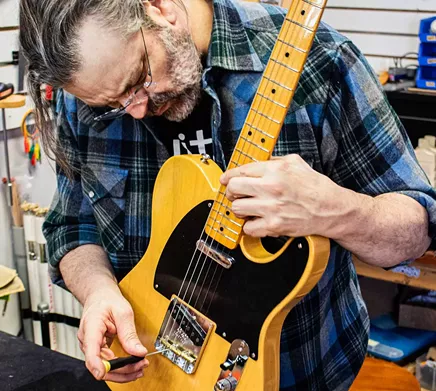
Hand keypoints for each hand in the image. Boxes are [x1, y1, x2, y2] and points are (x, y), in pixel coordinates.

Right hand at [78, 287, 148, 382]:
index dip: (96, 365)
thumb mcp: (123, 312)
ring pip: (104, 367)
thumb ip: (129, 334)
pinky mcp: (97, 349)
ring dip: (122, 371)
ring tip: (140, 367)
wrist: (100, 296)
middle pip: (100, 364)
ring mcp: (91, 346)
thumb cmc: (108, 301)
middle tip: (140, 366)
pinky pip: (107, 363)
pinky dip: (120, 366)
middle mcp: (87, 340)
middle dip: (121, 370)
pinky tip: (132, 364)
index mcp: (91, 327)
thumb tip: (138, 352)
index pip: (90, 350)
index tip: (103, 373)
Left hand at [220, 154, 343, 237]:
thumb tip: (254, 163)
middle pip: (233, 189)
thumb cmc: (315, 187)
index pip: (240, 171)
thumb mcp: (295, 162)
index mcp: (275, 170)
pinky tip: (258, 221)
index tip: (225, 180)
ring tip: (249, 208)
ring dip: (240, 209)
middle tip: (236, 194)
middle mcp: (271, 188)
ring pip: (237, 209)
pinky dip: (250, 227)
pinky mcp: (274, 226)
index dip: (228, 176)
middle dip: (231, 192)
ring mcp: (271, 208)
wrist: (331, 208)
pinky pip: (248, 229)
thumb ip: (273, 161)